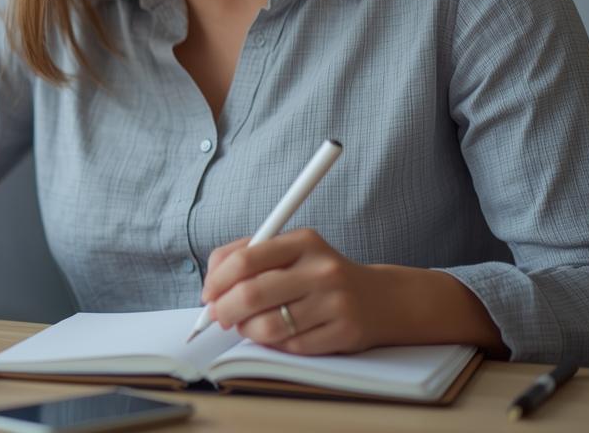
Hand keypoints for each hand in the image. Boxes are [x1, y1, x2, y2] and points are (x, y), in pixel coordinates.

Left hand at [200, 228, 392, 354]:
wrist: (380, 299)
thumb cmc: (321, 275)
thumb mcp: (291, 251)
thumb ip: (248, 257)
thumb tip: (211, 287)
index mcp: (303, 242)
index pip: (245, 260)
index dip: (217, 281)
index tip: (208, 295)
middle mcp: (321, 270)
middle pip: (251, 295)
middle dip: (225, 310)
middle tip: (219, 317)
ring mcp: (334, 303)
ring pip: (267, 327)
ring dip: (247, 330)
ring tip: (248, 326)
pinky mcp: (343, 332)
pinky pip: (290, 346)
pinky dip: (274, 344)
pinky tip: (278, 334)